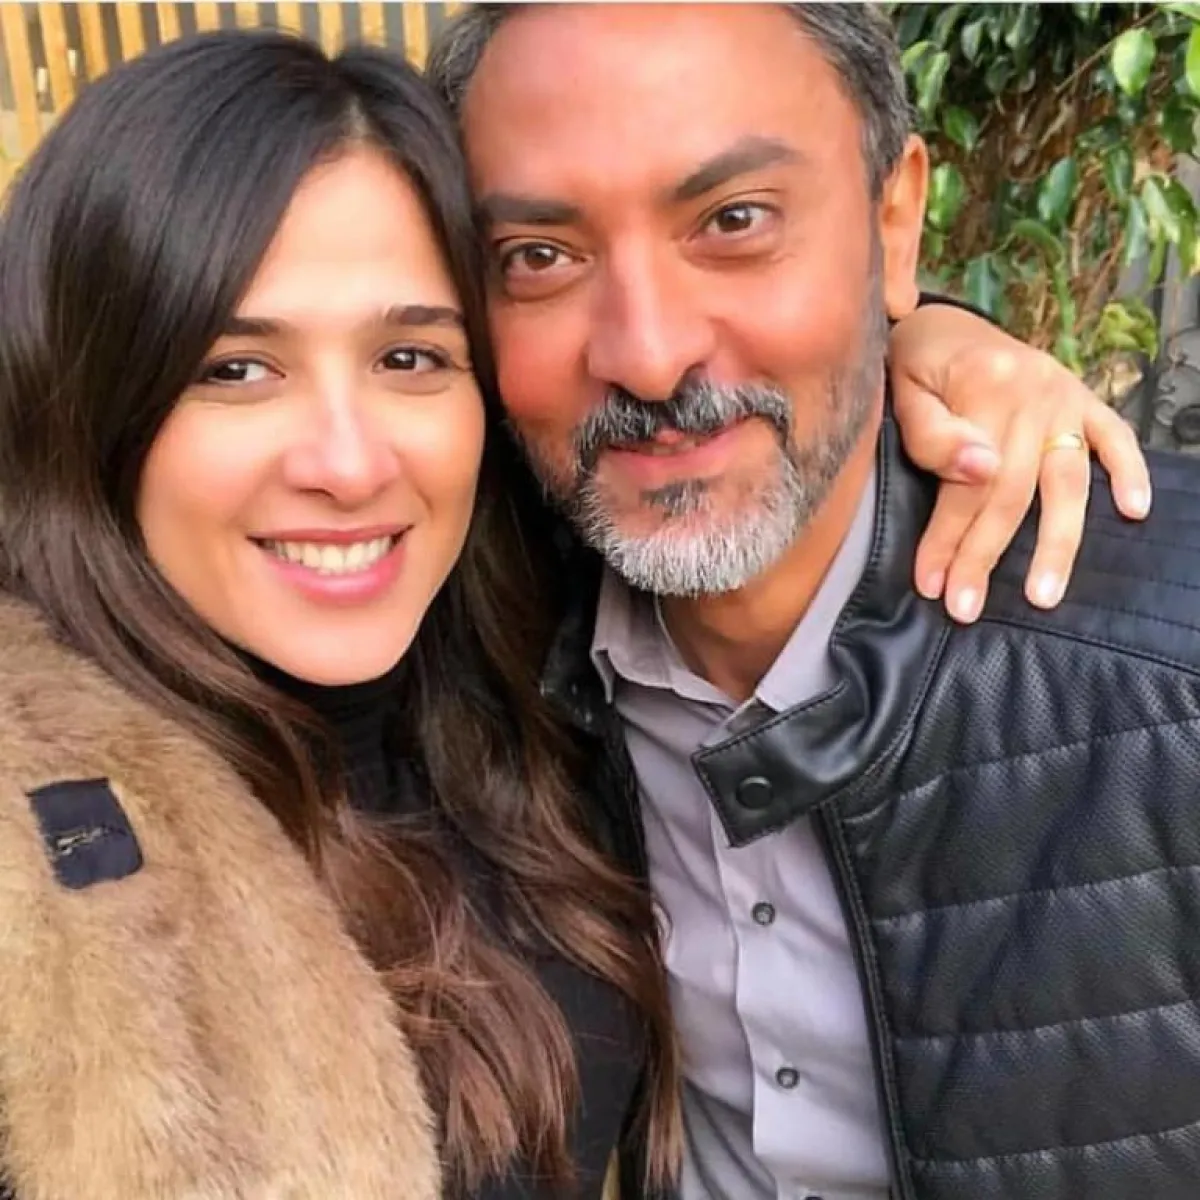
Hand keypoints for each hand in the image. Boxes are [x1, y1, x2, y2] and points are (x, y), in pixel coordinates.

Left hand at [889, 302, 1150, 623]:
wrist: (943, 324)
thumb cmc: (915, 365)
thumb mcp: (902, 387)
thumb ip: (932, 432)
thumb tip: (979, 470)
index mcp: (984, 387)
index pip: (966, 484)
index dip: (947, 538)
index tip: (930, 584)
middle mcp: (1034, 392)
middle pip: (1013, 492)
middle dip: (986, 555)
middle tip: (965, 607)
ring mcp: (1064, 396)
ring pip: (1066, 481)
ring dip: (1057, 544)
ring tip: (1044, 596)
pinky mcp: (1084, 399)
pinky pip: (1115, 437)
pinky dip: (1129, 472)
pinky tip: (1135, 512)